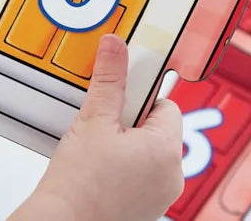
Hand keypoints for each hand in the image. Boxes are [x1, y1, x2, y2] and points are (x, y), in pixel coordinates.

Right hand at [9, 34, 183, 220]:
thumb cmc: (78, 183)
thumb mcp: (93, 119)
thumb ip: (109, 79)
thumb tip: (115, 45)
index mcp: (166, 151)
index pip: (165, 105)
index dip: (139, 96)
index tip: (117, 97)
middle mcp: (171, 176)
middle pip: (156, 127)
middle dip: (129, 119)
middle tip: (101, 123)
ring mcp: (159, 196)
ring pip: (147, 150)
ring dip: (124, 141)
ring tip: (96, 146)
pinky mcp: (144, 208)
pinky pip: (140, 172)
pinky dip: (123, 164)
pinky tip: (97, 166)